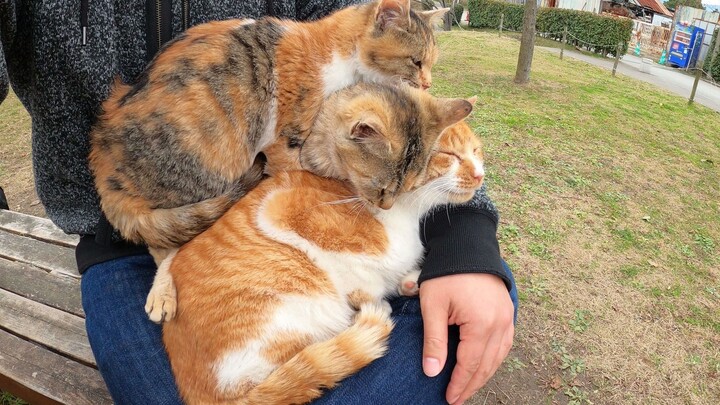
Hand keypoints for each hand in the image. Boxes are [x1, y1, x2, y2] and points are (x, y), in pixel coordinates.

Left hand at [419, 273, 513, 404]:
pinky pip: (505, 343)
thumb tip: (432, 371)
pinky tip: (485, 365)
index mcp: (481, 324)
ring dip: (484, 374)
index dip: (459, 383)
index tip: (450, 398)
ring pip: (498, 356)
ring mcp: (508, 317)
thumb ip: (434, 341)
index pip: (470, 364)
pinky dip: (494, 358)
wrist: (466, 245)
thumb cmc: (446, 273)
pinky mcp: (508, 311)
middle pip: (487, 364)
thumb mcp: (433, 306)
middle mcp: (500, 324)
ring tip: (469, 386)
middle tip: (457, 398)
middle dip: (471, 384)